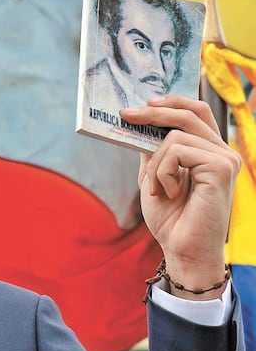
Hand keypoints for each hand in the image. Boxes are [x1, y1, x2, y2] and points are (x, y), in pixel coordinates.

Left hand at [121, 96, 239, 298]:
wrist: (181, 249)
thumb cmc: (171, 218)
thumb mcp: (154, 175)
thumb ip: (153, 150)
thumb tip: (141, 121)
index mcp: (209, 152)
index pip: (197, 112)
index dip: (173, 101)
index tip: (145, 101)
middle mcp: (222, 152)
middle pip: (189, 114)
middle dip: (153, 113)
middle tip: (126, 115)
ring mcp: (225, 159)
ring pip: (175, 136)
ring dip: (155, 163)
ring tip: (156, 189)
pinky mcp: (221, 168)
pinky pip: (178, 151)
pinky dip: (163, 171)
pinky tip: (168, 192)